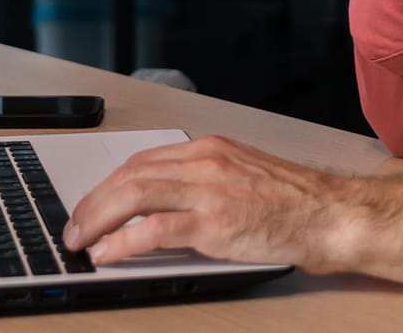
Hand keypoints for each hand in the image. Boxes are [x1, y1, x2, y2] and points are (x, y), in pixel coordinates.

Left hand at [61, 136, 356, 272]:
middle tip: (74, 229)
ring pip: (135, 195)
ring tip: (81, 243)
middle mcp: (205, 162)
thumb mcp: (241, 176)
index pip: (142, 161)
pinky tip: (108, 254)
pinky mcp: (215, 222)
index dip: (107, 185)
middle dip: (92, 203)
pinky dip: (124, 241)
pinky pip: (155, 229)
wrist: (328, 214)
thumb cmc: (292, 202)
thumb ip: (203, 182)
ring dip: (98, 220)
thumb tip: (160, 206)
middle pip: (130, 175)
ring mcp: (209, 191)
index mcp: (209, 149)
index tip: (90, 205)